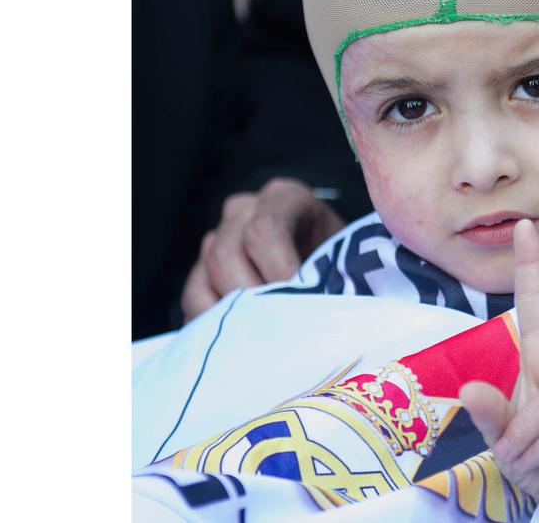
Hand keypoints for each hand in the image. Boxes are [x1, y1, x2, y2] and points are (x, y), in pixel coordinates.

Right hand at [180, 177, 344, 320]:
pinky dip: (214, 323)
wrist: (332, 272)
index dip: (279, 273)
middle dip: (253, 300)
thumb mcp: (345, 261)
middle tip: (281, 328)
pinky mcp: (201, 270)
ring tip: (268, 335)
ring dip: (234, 313)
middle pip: (225, 256)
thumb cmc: (342, 267)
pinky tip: (242, 339)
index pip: (264, 231)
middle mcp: (244, 210)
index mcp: (285, 198)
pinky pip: (193, 297)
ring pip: (206, 277)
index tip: (302, 303)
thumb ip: (333, 273)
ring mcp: (218, 237)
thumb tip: (324, 306)